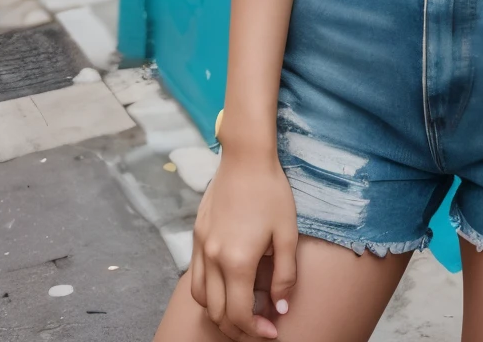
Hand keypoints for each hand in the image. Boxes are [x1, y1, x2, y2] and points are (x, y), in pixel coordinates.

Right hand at [191, 152, 297, 338]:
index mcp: (236, 261)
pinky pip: (196, 275)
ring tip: (240, 311)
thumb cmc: (271, 192)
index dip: (255, 330)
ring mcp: (201, 246)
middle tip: (258, 327)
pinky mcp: (197, 235)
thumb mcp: (287, 234)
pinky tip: (226, 284)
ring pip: (201, 298)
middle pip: (216, 312)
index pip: (239, 314)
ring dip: (219, 312)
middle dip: (237, 329)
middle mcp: (213, 258)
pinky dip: (208, 291)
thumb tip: (279, 307)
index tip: (272, 331)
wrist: (246, 157)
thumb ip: (284, 275)